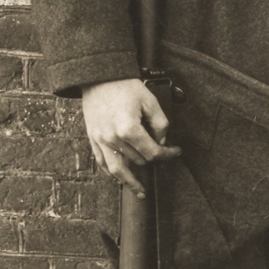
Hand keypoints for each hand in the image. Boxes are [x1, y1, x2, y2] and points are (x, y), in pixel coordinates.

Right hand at [81, 77, 180, 197]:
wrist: (99, 77)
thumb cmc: (124, 86)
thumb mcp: (150, 101)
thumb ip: (160, 124)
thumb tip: (161, 142)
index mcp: (128, 129)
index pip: (152, 152)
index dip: (168, 154)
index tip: (176, 151)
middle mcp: (113, 138)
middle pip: (138, 160)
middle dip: (152, 159)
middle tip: (162, 155)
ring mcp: (100, 140)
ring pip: (118, 170)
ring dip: (131, 181)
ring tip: (140, 191)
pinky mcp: (92, 139)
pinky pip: (102, 163)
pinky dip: (111, 174)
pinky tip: (119, 179)